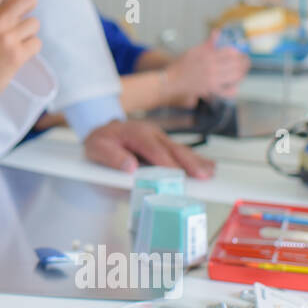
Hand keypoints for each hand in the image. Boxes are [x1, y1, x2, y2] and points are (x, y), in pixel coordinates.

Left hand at [83, 119, 214, 177]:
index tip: (177, 175)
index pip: (153, 149)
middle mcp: (152, 133)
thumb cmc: (101, 141)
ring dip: (197, 161)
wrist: (102, 131)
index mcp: (136, 132)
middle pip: (173, 149)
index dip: (166, 162)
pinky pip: (181, 151)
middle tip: (202, 175)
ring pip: (181, 150)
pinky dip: (196, 159)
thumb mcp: (96, 148)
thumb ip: (112, 157)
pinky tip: (209, 166)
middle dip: (189, 162)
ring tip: (210, 172)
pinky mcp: (164, 143)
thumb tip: (129, 166)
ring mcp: (160, 137)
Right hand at [164, 32, 250, 106]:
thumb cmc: (181, 65)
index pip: (230, 52)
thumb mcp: (193, 51)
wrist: (171, 81)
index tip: (238, 53)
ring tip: (242, 71)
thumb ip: (207, 43)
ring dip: (242, 73)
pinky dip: (233, 90)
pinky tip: (234, 87)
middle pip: (235, 64)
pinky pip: (226, 91)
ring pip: (235, 76)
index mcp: (208, 56)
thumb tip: (217, 32)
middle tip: (246, 61)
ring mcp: (212, 79)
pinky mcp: (210, 90)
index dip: (237, 52)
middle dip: (244, 62)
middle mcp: (211, 67)